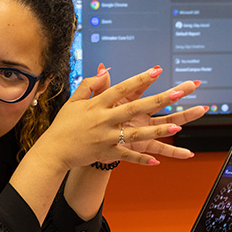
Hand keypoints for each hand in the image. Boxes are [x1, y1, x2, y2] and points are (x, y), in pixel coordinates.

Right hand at [40, 66, 207, 169]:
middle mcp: (103, 120)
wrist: (53, 150)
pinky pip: (126, 156)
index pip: (121, 88)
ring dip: (156, 131)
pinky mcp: (106, 152)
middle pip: (134, 108)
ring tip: (176, 127)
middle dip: (158, 100)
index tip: (156, 70)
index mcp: (97, 104)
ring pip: (136, 133)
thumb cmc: (63, 125)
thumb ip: (90, 85)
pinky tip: (156, 161)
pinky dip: (140, 159)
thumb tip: (105, 70)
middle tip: (178, 93)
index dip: (139, 79)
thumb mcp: (74, 101)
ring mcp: (106, 137)